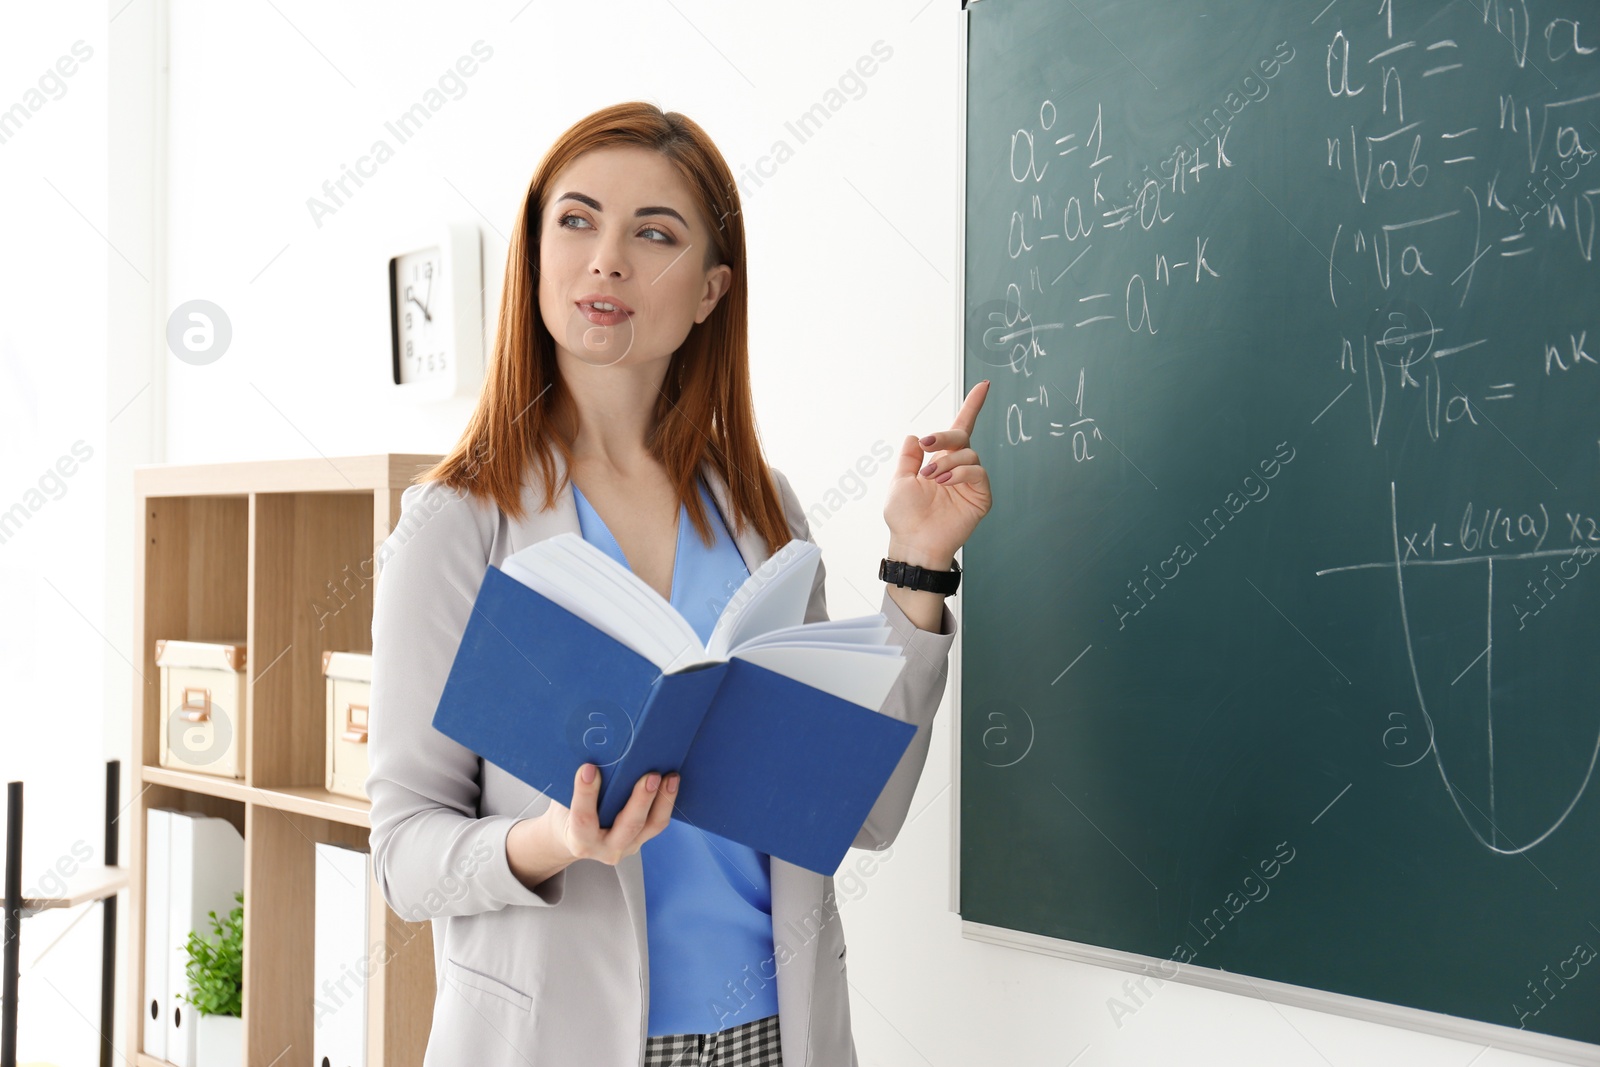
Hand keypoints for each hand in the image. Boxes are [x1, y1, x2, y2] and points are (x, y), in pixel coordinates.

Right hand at [545, 763, 678, 864]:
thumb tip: (588, 751)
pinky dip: (666, 801)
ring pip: (651, 826)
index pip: (583, 818)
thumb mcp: (562, 802)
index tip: (589, 768)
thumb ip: (572, 786)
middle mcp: (605, 848)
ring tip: (670, 777)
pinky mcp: (641, 839)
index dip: (585, 794)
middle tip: (650, 776)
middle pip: (628, 827)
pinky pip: (657, 822)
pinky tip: (671, 781)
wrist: (572, 839)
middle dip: (641, 801)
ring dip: (663, 800)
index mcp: (579, 839)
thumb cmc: (565, 814)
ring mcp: (627, 846)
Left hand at [885, 380, 993, 565]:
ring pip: (969, 455)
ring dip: (948, 462)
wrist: (914, 542)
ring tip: (932, 478)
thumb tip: (916, 436)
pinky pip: (978, 472)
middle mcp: (957, 469)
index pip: (958, 430)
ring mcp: (970, 483)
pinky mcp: (981, 496)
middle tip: (928, 446)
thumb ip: (909, 457)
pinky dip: (961, 473)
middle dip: (946, 436)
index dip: (972, 407)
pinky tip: (946, 483)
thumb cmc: (905, 517)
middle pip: (962, 437)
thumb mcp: (899, 480)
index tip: (983, 386)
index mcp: (940, 462)